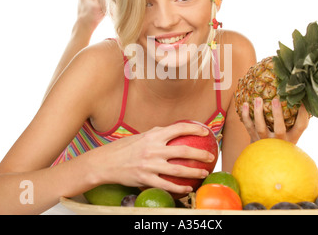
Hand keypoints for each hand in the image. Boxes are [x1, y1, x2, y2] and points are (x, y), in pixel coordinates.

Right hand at [94, 122, 215, 194]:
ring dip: (195, 172)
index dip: (194, 129)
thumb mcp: (141, 136)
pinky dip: (180, 188)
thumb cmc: (125, 148)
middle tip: (211, 156)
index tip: (206, 132)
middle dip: (201, 154)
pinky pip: (167, 185)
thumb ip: (157, 133)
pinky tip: (188, 189)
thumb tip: (174, 130)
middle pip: (183, 151)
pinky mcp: (145, 179)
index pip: (178, 128)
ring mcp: (150, 165)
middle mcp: (153, 149)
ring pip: (178, 171)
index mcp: (153, 135)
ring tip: (205, 172)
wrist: (105, 163)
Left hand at [241, 98, 308, 143]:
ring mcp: (265, 141)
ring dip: (258, 112)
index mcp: (292, 138)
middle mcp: (279, 141)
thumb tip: (302, 99)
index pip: (301, 126)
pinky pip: (249, 126)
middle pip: (279, 129)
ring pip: (261, 127)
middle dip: (277, 114)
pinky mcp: (254, 139)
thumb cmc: (282, 142)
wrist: (268, 160)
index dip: (303, 113)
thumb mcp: (292, 135)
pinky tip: (245, 104)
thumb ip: (296, 120)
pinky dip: (246, 116)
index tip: (303, 100)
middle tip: (275, 99)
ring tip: (258, 99)